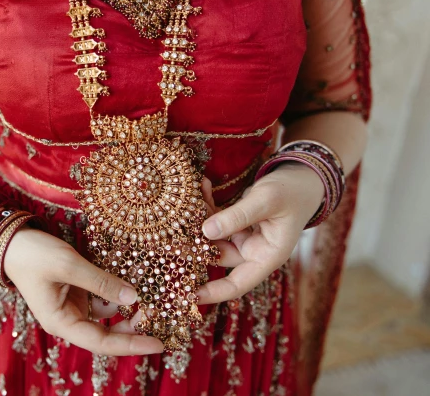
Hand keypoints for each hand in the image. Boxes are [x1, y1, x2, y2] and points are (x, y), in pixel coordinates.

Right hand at [3, 228, 165, 355]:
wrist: (10, 240)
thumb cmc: (33, 255)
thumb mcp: (69, 265)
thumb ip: (101, 282)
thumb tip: (133, 296)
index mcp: (61, 322)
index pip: (102, 342)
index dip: (132, 345)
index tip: (159, 344)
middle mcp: (68, 319)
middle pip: (107, 333)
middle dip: (134, 327)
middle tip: (161, 317)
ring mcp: (72, 305)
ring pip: (107, 315)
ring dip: (128, 309)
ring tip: (153, 299)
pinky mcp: (76, 291)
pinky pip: (101, 297)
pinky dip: (117, 292)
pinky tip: (135, 282)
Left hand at [195, 162, 323, 304]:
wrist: (305, 176)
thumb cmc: (293, 191)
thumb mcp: (266, 201)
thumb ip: (238, 216)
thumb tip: (206, 231)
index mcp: (267, 256)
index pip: (237, 284)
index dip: (213, 292)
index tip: (188, 295)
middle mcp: (255, 250)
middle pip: (218, 257)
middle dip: (194, 249)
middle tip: (167, 239)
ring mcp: (245, 237)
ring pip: (213, 236)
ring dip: (198, 222)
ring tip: (183, 205)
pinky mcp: (239, 222)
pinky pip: (218, 219)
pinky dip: (209, 205)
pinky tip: (203, 186)